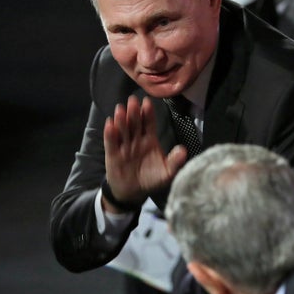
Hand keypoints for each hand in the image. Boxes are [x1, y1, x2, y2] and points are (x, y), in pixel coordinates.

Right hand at [103, 96, 187, 211]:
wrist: (133, 193)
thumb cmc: (152, 180)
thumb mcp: (167, 173)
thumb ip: (175, 161)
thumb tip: (183, 150)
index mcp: (150, 140)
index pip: (149, 123)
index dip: (148, 113)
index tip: (147, 102)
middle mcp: (136, 139)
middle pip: (135, 123)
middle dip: (134, 112)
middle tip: (133, 100)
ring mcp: (124, 146)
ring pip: (123, 130)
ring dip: (121, 119)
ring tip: (121, 109)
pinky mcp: (113, 154)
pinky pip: (111, 142)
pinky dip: (110, 133)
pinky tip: (109, 123)